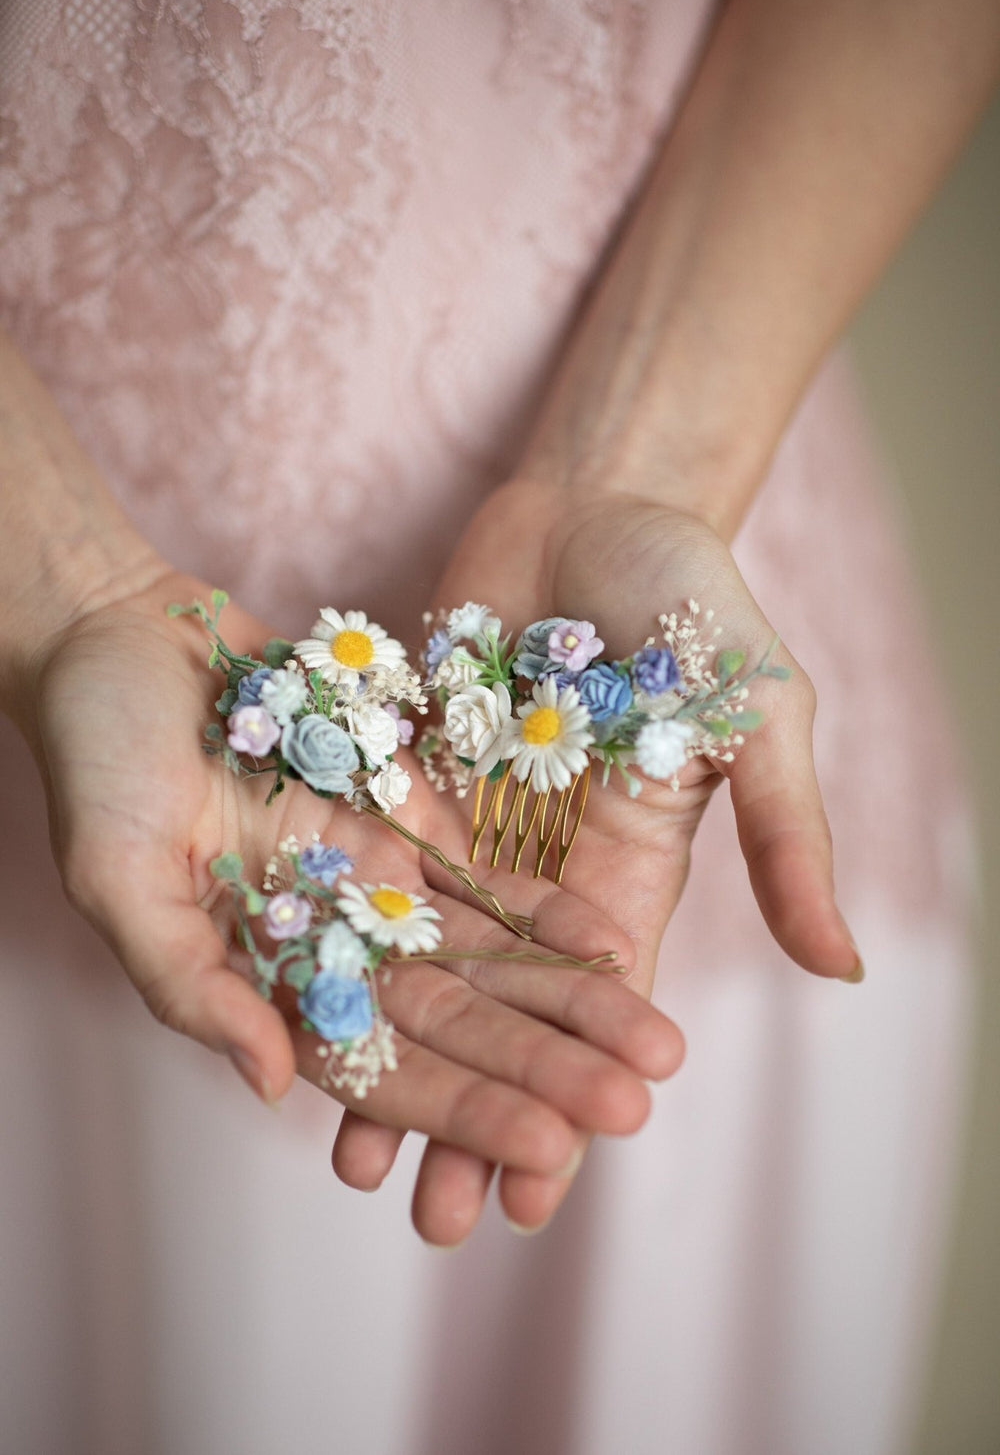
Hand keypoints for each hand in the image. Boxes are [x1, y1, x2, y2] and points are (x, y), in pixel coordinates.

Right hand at [15, 567, 681, 1240]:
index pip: (380, 1066)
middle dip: (546, 1066)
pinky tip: (610, 943)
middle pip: (458, 1021)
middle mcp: (334, 940)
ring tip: (656, 1042)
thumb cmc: (97, 758)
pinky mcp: (402, 811)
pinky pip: (485, 869)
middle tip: (638, 1104)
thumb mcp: (117, 873)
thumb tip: (272, 1086)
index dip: (464, 1109)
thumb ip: (190, 979)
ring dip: (570, 1002)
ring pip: (489, 955)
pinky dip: (544, 908)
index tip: (549, 1148)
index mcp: (267, 977)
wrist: (124, 639)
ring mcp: (375, 878)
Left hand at [334, 474, 858, 1225]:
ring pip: (428, 965)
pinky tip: (302, 1011)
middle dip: (474, 1111)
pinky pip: (372, 876)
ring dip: (398, 1054)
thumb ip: (788, 837)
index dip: (572, 1103)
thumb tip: (843, 970)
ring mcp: (477, 829)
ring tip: (352, 1155)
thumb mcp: (759, 716)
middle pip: (507, 1014)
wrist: (598, 502)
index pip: (602, 1017)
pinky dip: (343, 944)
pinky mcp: (413, 780)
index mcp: (639, 873)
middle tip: (432, 1220)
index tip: (533, 1195)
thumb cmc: (696, 600)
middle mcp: (551, 870)